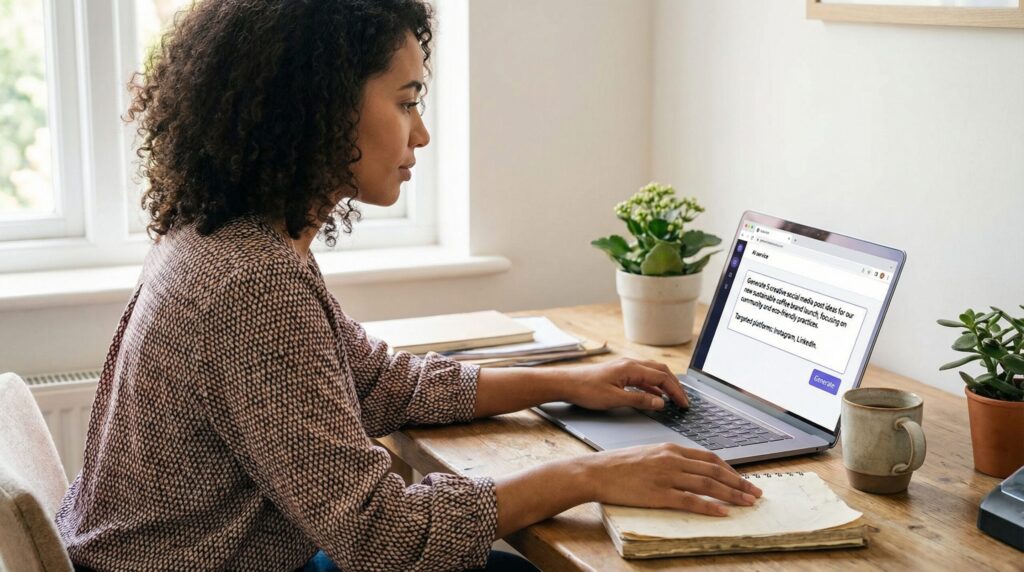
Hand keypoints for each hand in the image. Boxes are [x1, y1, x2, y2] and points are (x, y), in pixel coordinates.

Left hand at [562, 357, 688, 410]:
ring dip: (665, 385)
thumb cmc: (586, 390)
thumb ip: (639, 401)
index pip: (662, 378)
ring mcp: (625, 367)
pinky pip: (642, 378)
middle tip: (684, 401)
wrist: (566, 383)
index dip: (676, 391)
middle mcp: (630, 364)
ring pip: (652, 373)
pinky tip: (655, 396)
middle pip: (661, 372)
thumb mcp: (615, 399)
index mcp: (632, 368)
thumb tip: (660, 403)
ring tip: (674, 398)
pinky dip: (652, 386)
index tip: (684, 404)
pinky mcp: (619, 373)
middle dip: (675, 386)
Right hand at [582, 443, 762, 515]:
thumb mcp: (648, 454)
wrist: (596, 471)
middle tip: (756, 492)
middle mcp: (672, 460)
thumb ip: (669, 459)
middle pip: (714, 471)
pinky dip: (709, 506)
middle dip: (739, 482)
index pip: (709, 458)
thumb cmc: (618, 465)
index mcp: (670, 449)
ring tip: (748, 503)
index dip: (730, 469)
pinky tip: (722, 512)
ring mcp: (666, 477)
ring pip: (708, 485)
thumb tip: (688, 469)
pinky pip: (690, 501)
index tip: (742, 479)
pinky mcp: (659, 494)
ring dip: (732, 495)